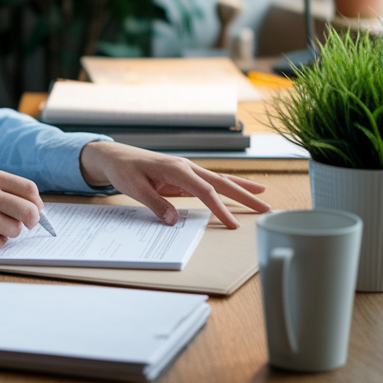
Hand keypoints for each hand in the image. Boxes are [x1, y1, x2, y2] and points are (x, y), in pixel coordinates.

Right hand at [0, 168, 43, 252]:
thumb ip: (5, 191)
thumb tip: (38, 208)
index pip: (29, 189)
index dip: (36, 202)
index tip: (35, 209)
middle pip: (29, 211)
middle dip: (32, 221)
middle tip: (25, 224)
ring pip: (16, 229)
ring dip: (7, 232)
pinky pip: (0, 243)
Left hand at [79, 141, 270, 227]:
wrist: (114, 156)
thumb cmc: (123, 170)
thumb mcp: (134, 188)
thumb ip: (155, 204)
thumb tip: (174, 220)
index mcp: (176, 169)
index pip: (205, 191)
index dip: (220, 208)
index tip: (232, 225)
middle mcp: (186, 167)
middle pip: (221, 182)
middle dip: (245, 195)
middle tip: (268, 209)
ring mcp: (186, 171)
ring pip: (219, 180)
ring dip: (241, 190)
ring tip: (263, 197)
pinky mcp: (183, 176)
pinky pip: (209, 184)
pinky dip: (225, 189)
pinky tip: (237, 193)